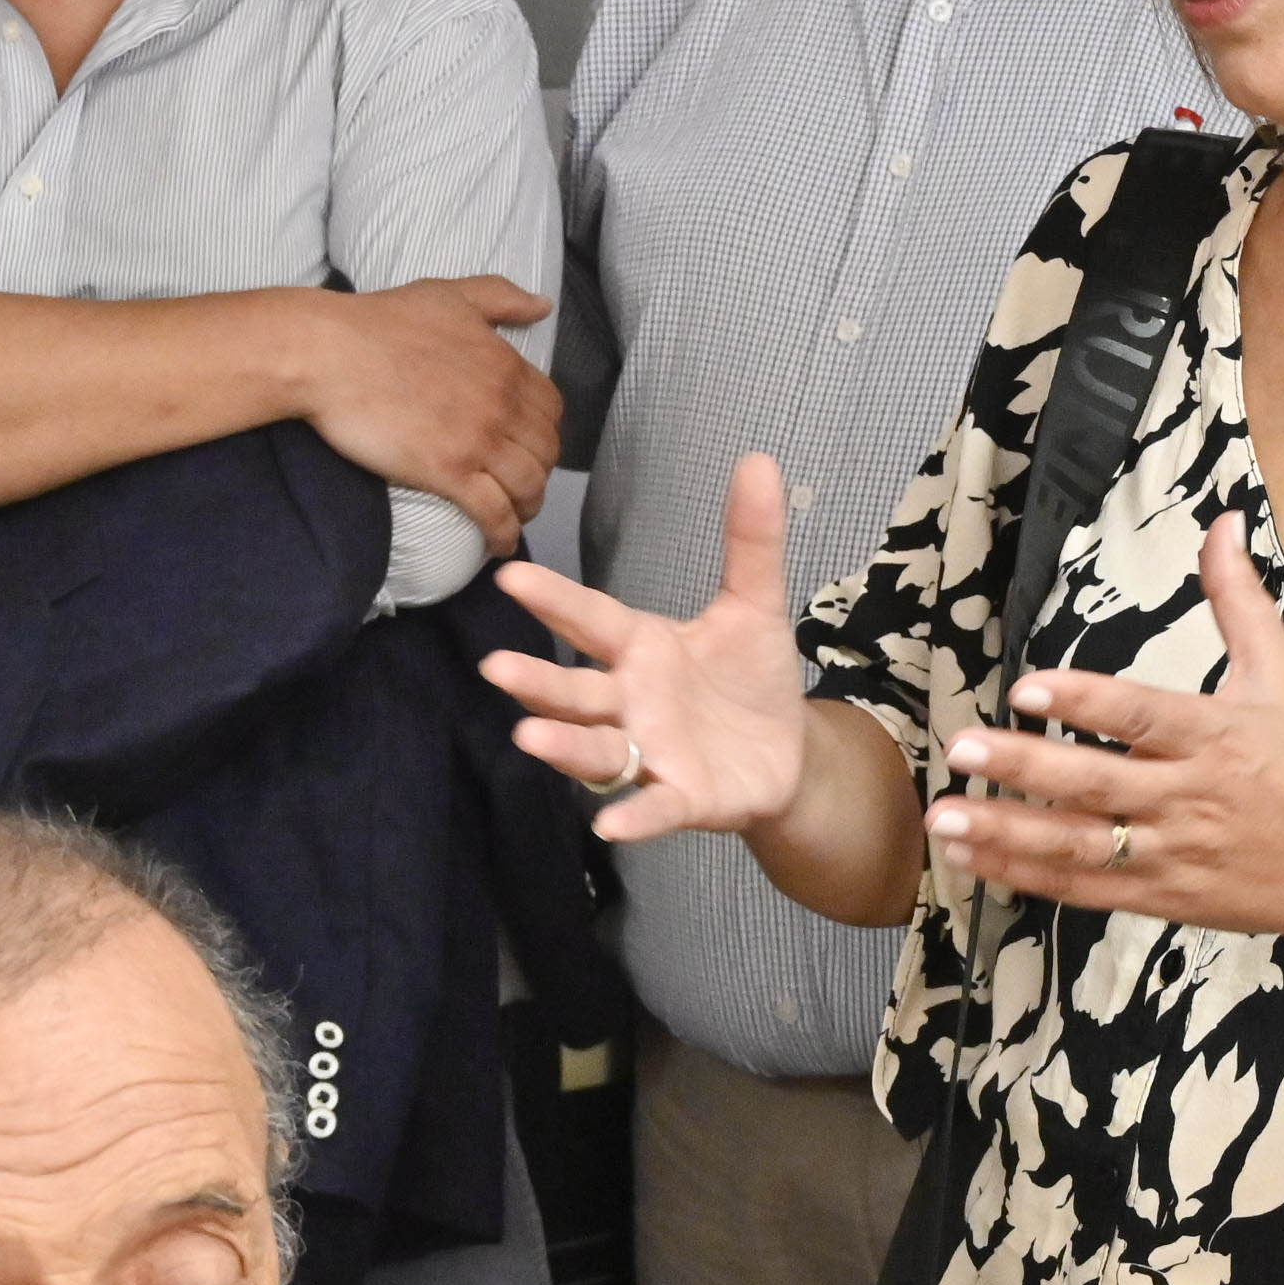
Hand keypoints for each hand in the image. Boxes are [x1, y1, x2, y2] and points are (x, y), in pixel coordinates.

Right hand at [305, 273, 558, 552]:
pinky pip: (493, 513)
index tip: (530, 443)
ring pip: (528, 486)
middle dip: (539, 471)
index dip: (545, 431)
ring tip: (514, 515)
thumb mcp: (450, 295)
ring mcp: (478, 441)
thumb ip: (501, 298)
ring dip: (526, 506)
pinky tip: (498, 543)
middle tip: (521, 483)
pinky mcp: (448, 473)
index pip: (551, 409)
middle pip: (545, 452)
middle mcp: (502, 404)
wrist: (330, 353)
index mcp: (506, 364)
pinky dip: (503, 534)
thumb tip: (544, 305)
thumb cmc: (382, 321)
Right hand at [482, 453, 825, 843]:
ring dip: (565, 745)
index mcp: (642, 648)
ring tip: (528, 737)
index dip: (555, 600)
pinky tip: (610, 825)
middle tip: (495, 667)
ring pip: (598, 749)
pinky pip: (653, 806)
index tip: (510, 575)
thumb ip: (752, 541)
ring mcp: (651, 752)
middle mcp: (631, 701)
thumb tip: (759, 459)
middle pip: (577, 690)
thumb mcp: (756, 605)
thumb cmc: (750, 678)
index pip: (591, 620)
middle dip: (538, 681)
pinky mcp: (683, 796)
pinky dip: (633, 816)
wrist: (788, 751)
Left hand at [921, 515, 1283, 966]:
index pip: (1141, 715)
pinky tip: (976, 860)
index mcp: (1219, 737)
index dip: (1083, 702)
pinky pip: (1089, 889)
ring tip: (945, 817)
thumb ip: (1240, 603)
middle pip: (1096, 784)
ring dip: (1007, 834)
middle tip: (960, 750)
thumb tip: (1223, 523)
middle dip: (1022, 769)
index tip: (1026, 688)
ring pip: (1081, 846)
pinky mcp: (1170, 900)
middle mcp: (1193, 798)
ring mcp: (1178, 856)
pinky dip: (1030, 877)